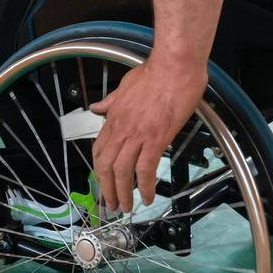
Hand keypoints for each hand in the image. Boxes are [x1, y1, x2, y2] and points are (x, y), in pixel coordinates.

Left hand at [89, 57, 208, 213]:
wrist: (175, 65)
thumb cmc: (156, 71)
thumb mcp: (125, 85)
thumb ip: (111, 101)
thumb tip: (98, 107)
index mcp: (114, 117)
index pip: (99, 149)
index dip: (99, 170)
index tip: (103, 181)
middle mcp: (121, 128)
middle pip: (106, 165)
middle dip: (106, 188)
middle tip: (111, 203)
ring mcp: (137, 135)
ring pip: (122, 171)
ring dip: (122, 193)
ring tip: (126, 206)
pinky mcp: (156, 138)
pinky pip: (146, 169)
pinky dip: (144, 186)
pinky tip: (147, 196)